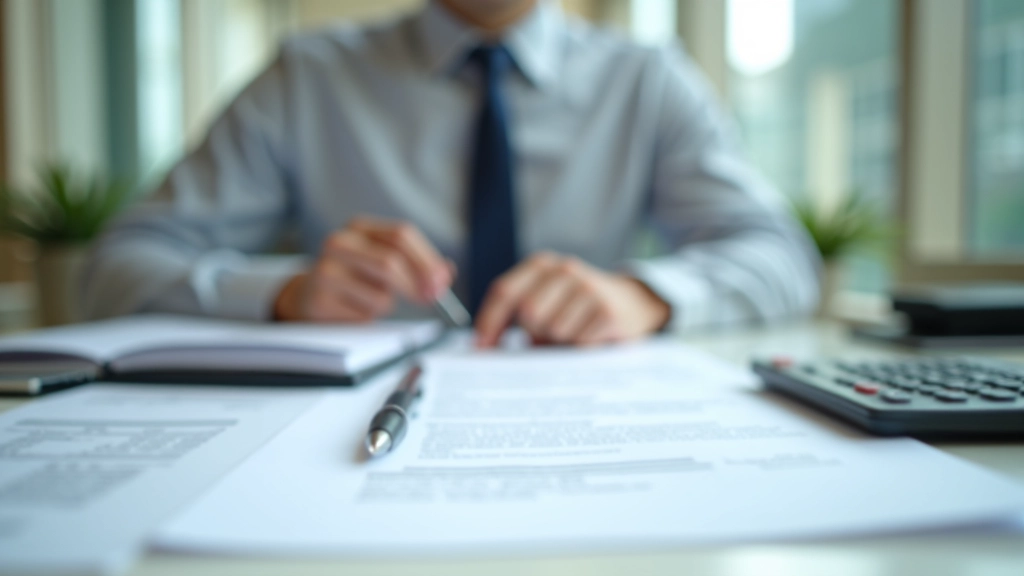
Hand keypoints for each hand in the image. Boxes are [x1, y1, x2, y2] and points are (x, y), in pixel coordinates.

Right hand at [273, 216, 451, 321]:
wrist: (309, 294)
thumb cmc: (356, 277)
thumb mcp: (384, 261)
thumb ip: (417, 265)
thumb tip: (446, 273)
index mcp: (359, 227)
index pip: (401, 235)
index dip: (427, 259)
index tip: (442, 281)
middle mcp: (340, 242)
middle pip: (390, 262)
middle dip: (417, 285)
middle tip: (432, 300)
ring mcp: (325, 270)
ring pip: (381, 295)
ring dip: (388, 304)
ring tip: (373, 300)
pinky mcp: (320, 299)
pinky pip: (364, 315)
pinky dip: (369, 316)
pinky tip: (354, 308)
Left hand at [474, 252, 670, 346]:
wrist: (634, 303)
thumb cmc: (578, 307)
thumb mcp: (548, 299)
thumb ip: (520, 315)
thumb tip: (489, 346)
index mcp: (542, 265)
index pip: (505, 291)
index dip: (489, 321)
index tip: (481, 347)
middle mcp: (565, 270)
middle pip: (528, 313)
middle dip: (533, 333)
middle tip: (548, 336)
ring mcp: (588, 288)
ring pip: (553, 331)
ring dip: (558, 342)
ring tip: (573, 333)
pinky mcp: (608, 312)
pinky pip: (577, 344)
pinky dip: (578, 348)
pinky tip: (591, 336)